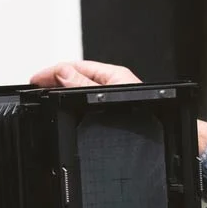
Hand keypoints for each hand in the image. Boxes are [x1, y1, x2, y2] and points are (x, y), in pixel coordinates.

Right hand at [29, 60, 206, 154]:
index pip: (74, 67)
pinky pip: (84, 107)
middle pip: (74, 79)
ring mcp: (109, 101)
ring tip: (45, 101)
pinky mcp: (110, 115)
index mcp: (112, 76)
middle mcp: (110, 87)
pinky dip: (71, 109)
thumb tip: (63, 74)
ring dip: (61, 96)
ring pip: (78, 94)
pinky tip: (64, 116)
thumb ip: (86, 86)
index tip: (35, 80)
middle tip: (35, 91)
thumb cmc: (151, 116)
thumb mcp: (111, 98)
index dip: (52, 72)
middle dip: (53, 82)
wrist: (172, 140)